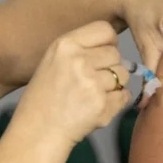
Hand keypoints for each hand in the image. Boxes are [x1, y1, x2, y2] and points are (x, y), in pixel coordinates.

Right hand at [13, 21, 130, 144]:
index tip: (102, 55)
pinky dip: (115, 103)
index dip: (108, 42)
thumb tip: (114, 46)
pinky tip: (95, 108)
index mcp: (65, 45)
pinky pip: (124, 96)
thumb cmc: (44, 97)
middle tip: (93, 82)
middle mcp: (79, 61)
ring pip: (122, 76)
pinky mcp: (102, 105)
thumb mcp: (53, 61)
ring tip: (92, 96)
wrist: (37, 132)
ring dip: (114, 86)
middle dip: (110, 67)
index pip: (105, 30)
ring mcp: (92, 83)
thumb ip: (80, 49)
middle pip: (116, 54)